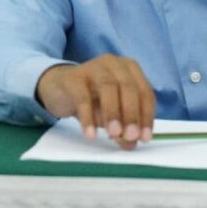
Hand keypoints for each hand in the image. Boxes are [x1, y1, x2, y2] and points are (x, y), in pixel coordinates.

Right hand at [36, 55, 155, 148]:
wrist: (60, 88)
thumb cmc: (93, 99)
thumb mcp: (111, 115)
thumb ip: (122, 128)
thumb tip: (131, 143)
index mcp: (130, 69)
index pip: (144, 92)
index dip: (146, 115)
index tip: (144, 137)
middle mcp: (114, 63)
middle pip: (128, 86)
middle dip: (131, 113)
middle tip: (130, 136)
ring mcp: (93, 67)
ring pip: (108, 87)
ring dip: (113, 112)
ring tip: (113, 134)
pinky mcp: (73, 77)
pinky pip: (83, 96)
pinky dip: (88, 117)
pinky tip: (90, 134)